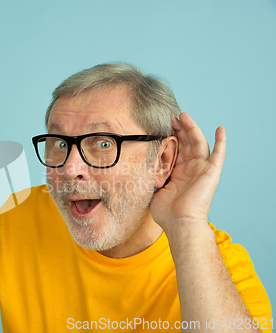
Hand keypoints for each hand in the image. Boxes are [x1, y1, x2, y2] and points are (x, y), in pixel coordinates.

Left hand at [150, 113, 225, 234]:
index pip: (175, 150)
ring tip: (183, 115)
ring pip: (198, 143)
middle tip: (170, 116)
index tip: (161, 124)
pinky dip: (221, 141)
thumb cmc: (165, 212)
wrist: (179, 223)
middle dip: (179, 128)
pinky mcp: (211, 172)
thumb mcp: (153, 189)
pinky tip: (220, 128)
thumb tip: (135, 167)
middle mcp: (190, 169)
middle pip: (186, 143)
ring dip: (192, 128)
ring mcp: (201, 169)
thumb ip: (149, 176)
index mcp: (177, 173)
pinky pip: (219, 154)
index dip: (170, 136)